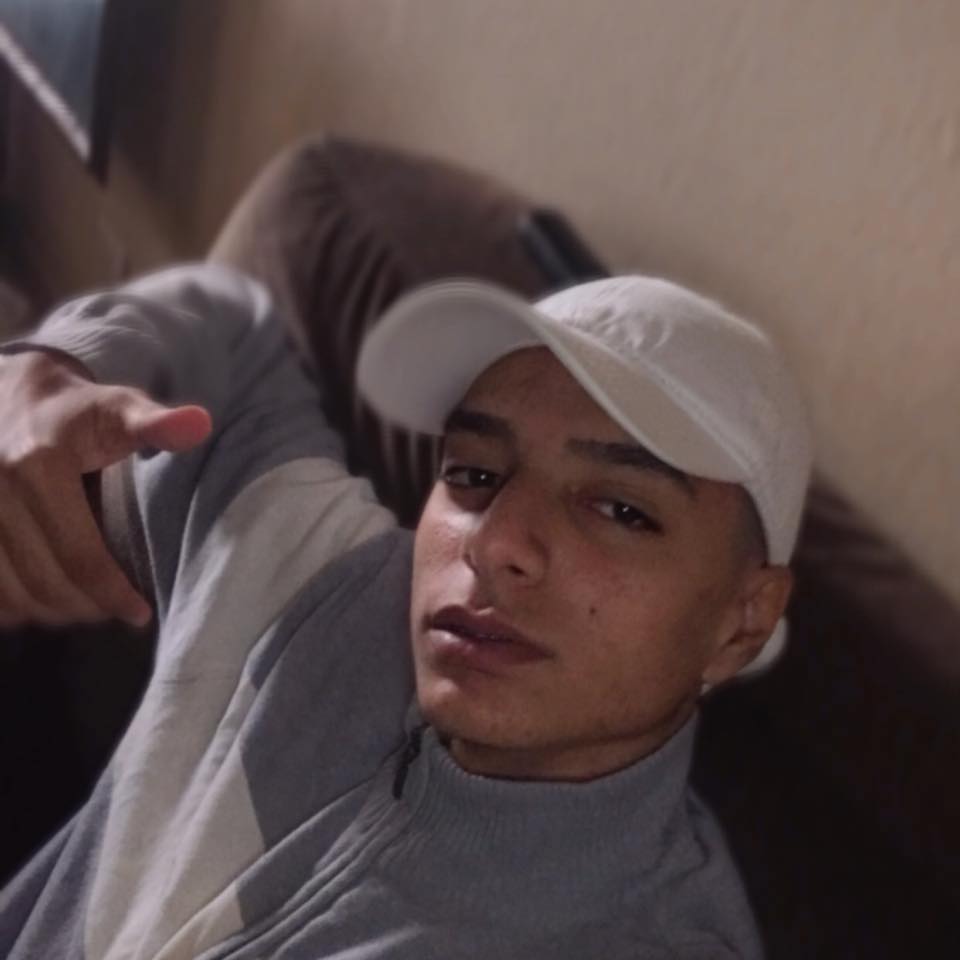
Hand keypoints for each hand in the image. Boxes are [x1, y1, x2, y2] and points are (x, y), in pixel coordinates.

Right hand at [0, 349, 211, 628]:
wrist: (3, 395)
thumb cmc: (73, 409)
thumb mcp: (116, 407)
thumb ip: (155, 423)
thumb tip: (200, 425)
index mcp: (37, 465)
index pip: (79, 555)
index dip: (112, 593)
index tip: (140, 613)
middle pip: (44, 582)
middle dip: (85, 607)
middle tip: (114, 610)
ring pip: (10, 595)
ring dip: (49, 612)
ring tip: (84, 606)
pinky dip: (12, 606)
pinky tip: (41, 600)